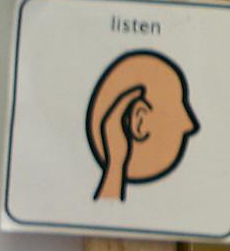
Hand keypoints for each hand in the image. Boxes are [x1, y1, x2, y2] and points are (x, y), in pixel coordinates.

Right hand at [95, 84, 145, 200]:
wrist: (116, 161)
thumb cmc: (121, 152)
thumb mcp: (124, 137)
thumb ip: (126, 128)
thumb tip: (132, 123)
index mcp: (108, 122)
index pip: (118, 106)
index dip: (127, 97)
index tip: (137, 92)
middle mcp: (107, 120)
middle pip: (119, 102)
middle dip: (130, 94)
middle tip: (141, 89)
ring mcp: (110, 121)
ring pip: (122, 104)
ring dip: (132, 96)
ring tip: (142, 92)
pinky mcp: (114, 124)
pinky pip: (123, 109)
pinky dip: (131, 102)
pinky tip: (139, 98)